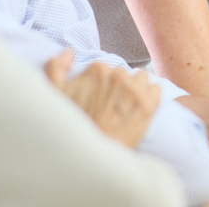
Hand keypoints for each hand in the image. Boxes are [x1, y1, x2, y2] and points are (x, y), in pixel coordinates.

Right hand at [44, 50, 160, 147]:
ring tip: (124, 106)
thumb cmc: (71, 126)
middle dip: (116, 86)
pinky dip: (150, 96)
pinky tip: (139, 108)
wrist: (91, 157)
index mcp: (98, 69)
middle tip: (108, 106)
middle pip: (122, 74)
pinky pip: (156, 89)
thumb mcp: (53, 95)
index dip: (98, 84)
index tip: (95, 98)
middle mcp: (119, 75)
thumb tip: (68, 52)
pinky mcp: (149, 105)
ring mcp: (136, 90)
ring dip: (135, 88)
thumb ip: (55, 68)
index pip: (103, 68)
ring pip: (141, 79)